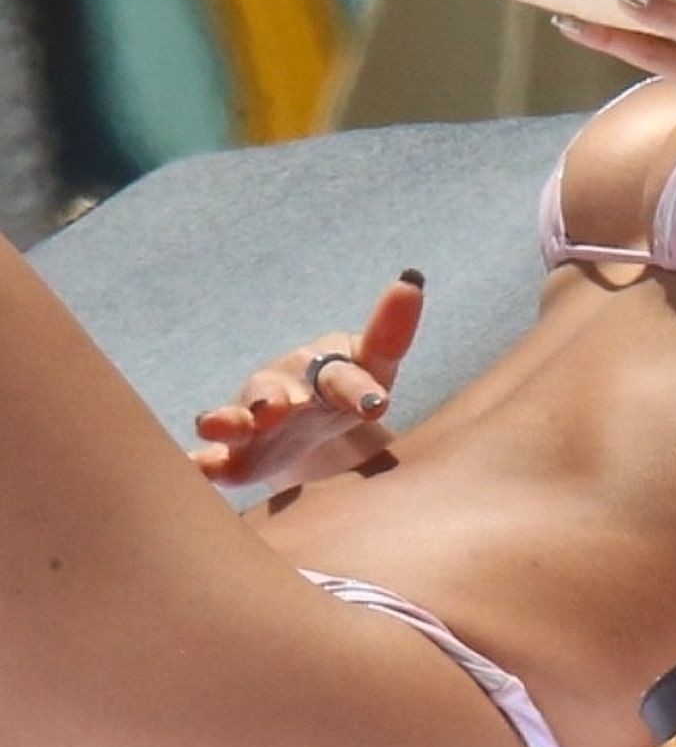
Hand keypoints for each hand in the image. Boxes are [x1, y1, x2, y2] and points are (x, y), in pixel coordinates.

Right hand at [188, 271, 424, 487]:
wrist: (311, 422)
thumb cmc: (351, 387)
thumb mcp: (377, 365)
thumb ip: (392, 333)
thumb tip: (411, 279)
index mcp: (324, 371)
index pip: (343, 378)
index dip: (358, 390)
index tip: (376, 404)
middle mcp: (283, 390)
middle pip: (274, 392)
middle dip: (270, 399)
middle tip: (272, 409)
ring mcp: (254, 421)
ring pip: (236, 419)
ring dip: (227, 421)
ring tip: (214, 425)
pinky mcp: (236, 457)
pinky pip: (214, 459)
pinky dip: (201, 463)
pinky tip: (193, 467)